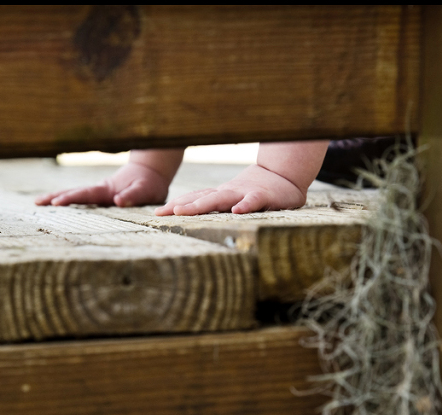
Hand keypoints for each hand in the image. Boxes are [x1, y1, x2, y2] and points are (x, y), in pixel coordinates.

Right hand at [34, 162, 170, 206]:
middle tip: (37, 202)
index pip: (86, 194)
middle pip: (74, 192)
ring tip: (37, 202)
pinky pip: (80, 197)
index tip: (56, 203)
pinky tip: (54, 204)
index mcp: (108, 190)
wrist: (150, 172)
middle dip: (55, 197)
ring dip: (56, 197)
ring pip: (75, 193)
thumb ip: (133, 195)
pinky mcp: (99, 195)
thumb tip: (118, 201)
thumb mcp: (146, 190)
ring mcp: (98, 192)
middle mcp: (99, 190)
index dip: (71, 198)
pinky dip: (66, 200)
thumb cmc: (150, 184)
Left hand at [154, 164, 306, 215]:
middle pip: (202, 198)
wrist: (284, 175)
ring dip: (203, 204)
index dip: (176, 205)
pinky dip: (245, 205)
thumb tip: (193, 213)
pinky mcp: (263, 196)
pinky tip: (237, 212)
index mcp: (221, 194)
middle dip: (182, 206)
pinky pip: (253, 201)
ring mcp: (244, 193)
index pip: (195, 198)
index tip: (157, 213)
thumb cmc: (257, 190)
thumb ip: (217, 204)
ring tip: (185, 211)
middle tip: (162, 213)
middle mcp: (229, 192)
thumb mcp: (233, 197)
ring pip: (221, 198)